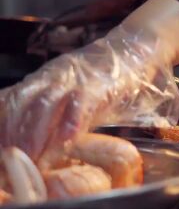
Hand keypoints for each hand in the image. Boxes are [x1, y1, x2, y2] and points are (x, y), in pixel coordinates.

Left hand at [0, 26, 178, 168]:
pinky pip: (81, 101)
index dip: (2, 125)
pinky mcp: (100, 84)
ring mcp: (75, 79)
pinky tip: (68, 139)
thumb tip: (41, 146)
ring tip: (34, 157)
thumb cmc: (104, 77)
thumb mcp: (71, 93)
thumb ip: (54, 114)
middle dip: (14, 134)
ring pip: (45, 104)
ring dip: (36, 133)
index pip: (8, 101)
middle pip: (21, 105)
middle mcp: (52, 77)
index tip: (1, 151)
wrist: (135, 48)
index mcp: (42, 80)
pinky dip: (72, 120)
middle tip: (13, 160)